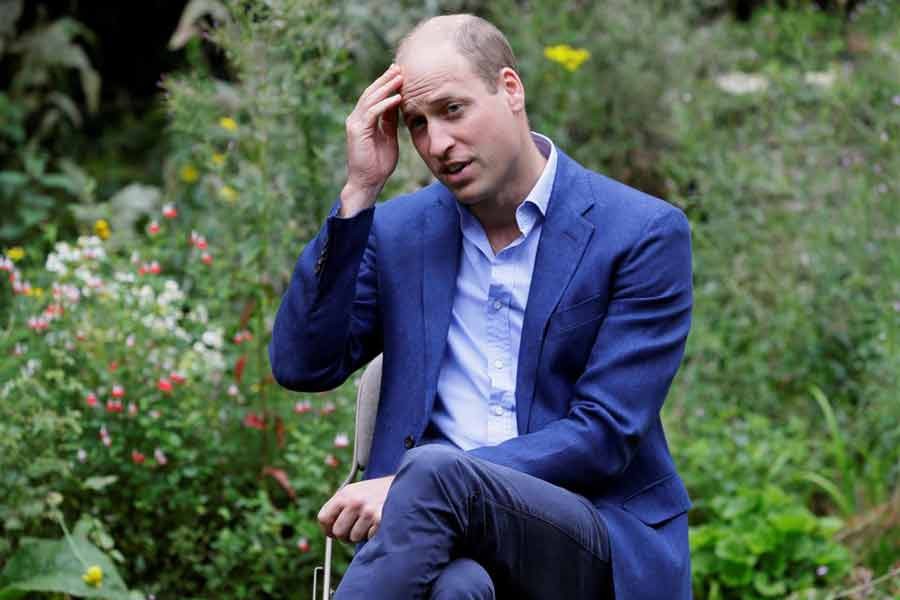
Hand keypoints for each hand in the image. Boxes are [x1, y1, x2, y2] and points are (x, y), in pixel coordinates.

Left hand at [318, 475, 394, 541]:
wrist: (405, 485)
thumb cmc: (377, 492)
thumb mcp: (356, 491)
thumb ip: (340, 506)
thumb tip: (328, 530)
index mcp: (345, 494)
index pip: (324, 518)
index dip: (327, 529)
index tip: (332, 532)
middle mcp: (355, 501)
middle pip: (337, 532)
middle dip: (345, 535)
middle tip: (354, 530)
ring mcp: (368, 511)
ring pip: (353, 537)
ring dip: (361, 535)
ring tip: (369, 523)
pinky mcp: (380, 520)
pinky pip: (368, 538)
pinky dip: (373, 535)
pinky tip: (378, 523)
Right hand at [341, 64, 403, 216]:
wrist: (368, 181)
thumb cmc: (378, 164)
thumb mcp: (388, 137)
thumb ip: (390, 120)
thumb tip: (397, 103)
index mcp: (363, 120)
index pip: (373, 96)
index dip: (385, 84)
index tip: (399, 73)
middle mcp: (356, 118)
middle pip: (370, 93)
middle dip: (385, 80)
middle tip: (399, 68)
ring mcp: (355, 124)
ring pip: (370, 99)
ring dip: (386, 87)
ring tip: (399, 77)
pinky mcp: (357, 131)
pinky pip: (372, 113)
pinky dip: (385, 104)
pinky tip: (397, 97)